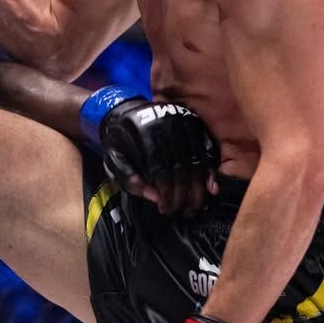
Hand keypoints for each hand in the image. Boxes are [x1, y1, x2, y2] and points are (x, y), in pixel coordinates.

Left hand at [80, 86, 219, 215]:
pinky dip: (210, 172)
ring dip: (198, 191)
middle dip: (183, 198)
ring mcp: (183, 125)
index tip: (165, 210)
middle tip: (181, 213)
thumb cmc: (118, 139)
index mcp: (144, 135)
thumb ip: (129, 179)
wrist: (124, 109)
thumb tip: (154, 197)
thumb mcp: (112, 158)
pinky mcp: (194, 125)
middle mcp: (167, 128)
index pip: (161, 172)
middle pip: (182, 170)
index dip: (166, 195)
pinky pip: (208, 151)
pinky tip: (211, 189)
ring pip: (198, 164)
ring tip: (193, 208)